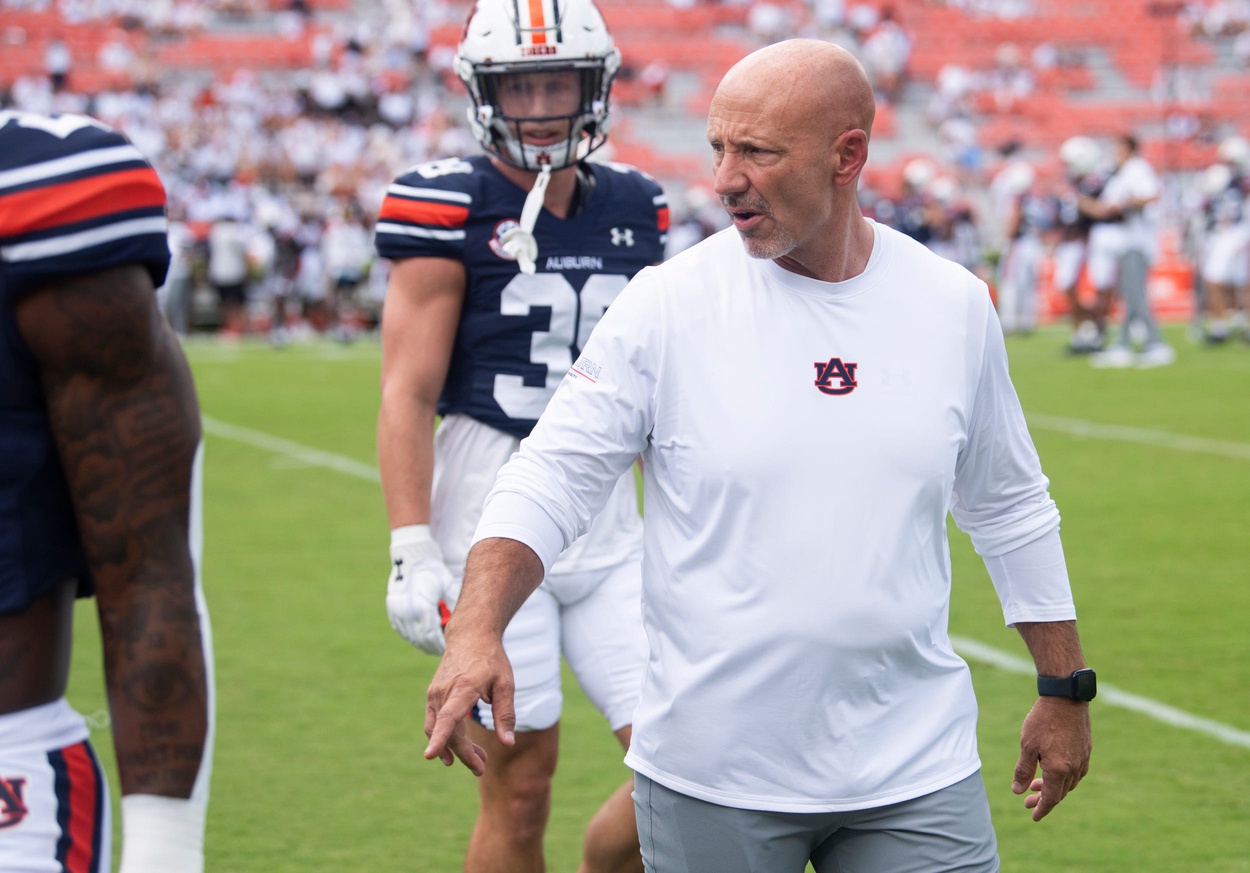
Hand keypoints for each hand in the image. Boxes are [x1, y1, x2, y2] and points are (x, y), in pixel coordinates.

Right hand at [386, 526, 459, 654]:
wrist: (411, 558)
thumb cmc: (433, 571)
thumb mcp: (448, 586)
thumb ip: (453, 605)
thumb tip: (460, 624)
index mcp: (423, 607)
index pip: (432, 635)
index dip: (440, 645)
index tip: (447, 650)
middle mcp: (408, 611)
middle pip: (421, 639)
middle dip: (431, 647)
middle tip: (441, 652)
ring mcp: (398, 611)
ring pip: (410, 636)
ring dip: (421, 644)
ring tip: (431, 647)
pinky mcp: (392, 610)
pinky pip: (401, 630)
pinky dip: (410, 636)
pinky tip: (419, 639)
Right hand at [424, 629, 516, 775]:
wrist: (470, 636)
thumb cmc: (491, 659)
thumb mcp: (505, 684)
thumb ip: (505, 714)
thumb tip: (507, 743)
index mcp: (463, 688)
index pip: (448, 717)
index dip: (440, 738)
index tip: (430, 756)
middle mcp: (444, 692)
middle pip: (448, 732)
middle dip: (464, 754)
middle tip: (481, 768)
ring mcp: (435, 694)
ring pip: (438, 729)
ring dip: (455, 748)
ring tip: (477, 760)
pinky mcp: (432, 695)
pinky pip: (434, 722)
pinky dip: (445, 736)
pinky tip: (459, 747)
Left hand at [1012, 696, 1091, 820]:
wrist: (1066, 698)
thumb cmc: (1043, 721)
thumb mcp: (1027, 746)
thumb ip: (1023, 770)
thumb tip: (1018, 791)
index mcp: (1059, 770)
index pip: (1051, 798)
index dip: (1042, 809)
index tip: (1033, 816)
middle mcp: (1074, 768)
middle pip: (1060, 792)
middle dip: (1043, 799)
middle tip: (1028, 801)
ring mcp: (1083, 759)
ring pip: (1069, 783)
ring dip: (1053, 787)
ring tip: (1036, 785)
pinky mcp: (1086, 750)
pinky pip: (1076, 772)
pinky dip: (1063, 777)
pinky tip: (1053, 771)